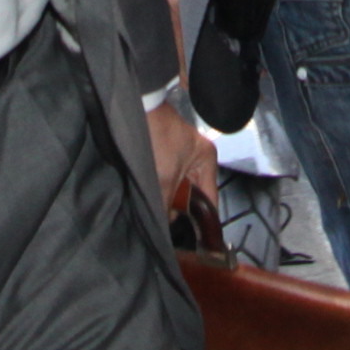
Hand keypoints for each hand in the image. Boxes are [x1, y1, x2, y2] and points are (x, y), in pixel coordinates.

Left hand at [146, 99, 214, 220]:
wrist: (139, 109)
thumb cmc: (158, 138)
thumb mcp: (163, 176)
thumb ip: (164, 203)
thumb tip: (163, 226)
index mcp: (207, 162)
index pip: (211, 200)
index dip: (203, 221)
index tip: (196, 240)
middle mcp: (199, 160)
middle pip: (194, 197)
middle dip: (181, 211)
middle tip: (170, 230)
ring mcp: (183, 158)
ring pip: (179, 190)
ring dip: (169, 201)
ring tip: (160, 217)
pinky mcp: (167, 157)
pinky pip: (169, 182)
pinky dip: (162, 191)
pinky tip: (154, 201)